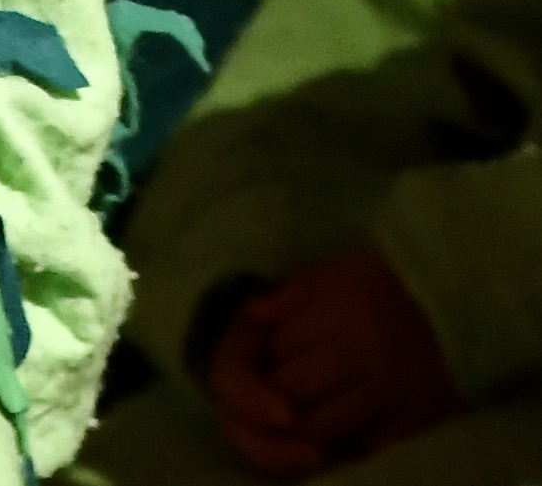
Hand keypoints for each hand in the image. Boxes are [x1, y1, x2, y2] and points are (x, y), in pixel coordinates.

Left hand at [207, 247, 462, 474]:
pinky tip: (335, 434)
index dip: (268, 354)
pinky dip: (342, 445)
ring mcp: (392, 388)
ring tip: (301, 414)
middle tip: (281, 388)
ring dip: (303, 427)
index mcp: (342, 306)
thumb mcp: (338, 269)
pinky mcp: (415, 418)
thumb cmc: (388, 280)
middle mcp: (366, 348)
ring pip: (323, 427)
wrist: (462, 300)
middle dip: (278, 393)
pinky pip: (365, 447)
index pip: (280, 346)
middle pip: (294, 390)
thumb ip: (293, 293)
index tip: (274, 352)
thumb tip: (253, 314)